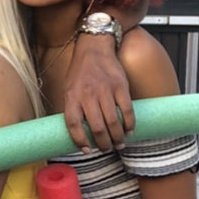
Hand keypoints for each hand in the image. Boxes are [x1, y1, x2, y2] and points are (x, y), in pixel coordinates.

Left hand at [64, 34, 134, 151]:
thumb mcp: (69, 88)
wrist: (94, 48)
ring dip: (117, 137)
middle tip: (107, 149)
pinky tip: (129, 130)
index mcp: (72, 96)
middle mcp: (87, 95)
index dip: (80, 140)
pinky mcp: (120, 86)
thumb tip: (80, 132)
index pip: (73, 124)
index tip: (87, 150)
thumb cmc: (80, 71)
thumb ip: (73, 107)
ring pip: (113, 122)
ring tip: (119, 144)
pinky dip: (129, 124)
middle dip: (103, 143)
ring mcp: (105, 90)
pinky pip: (127, 110)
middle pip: (96, 127)